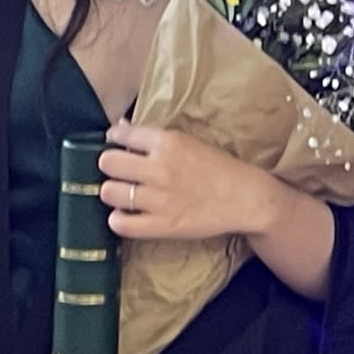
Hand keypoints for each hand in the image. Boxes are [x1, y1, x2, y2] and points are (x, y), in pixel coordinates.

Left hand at [97, 120, 275, 242]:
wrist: (246, 198)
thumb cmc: (220, 168)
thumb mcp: (191, 142)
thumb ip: (155, 138)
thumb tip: (120, 128)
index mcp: (170, 142)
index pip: (122, 135)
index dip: (115, 139)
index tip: (116, 144)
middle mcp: (160, 168)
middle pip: (107, 163)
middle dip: (111, 166)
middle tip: (121, 172)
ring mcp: (159, 199)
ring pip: (108, 192)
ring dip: (114, 192)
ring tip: (125, 194)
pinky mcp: (161, 225)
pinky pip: (119, 223)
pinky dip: (118, 219)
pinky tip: (128, 214)